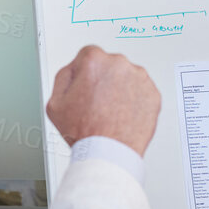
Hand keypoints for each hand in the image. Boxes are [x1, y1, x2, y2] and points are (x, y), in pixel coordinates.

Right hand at [45, 46, 160, 155]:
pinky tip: (123, 114)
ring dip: (120, 88)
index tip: (86, 86)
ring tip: (111, 111)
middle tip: (97, 103)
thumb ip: (65, 76)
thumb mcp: (55, 101)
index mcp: (94, 61)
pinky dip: (135, 100)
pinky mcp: (153, 94)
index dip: (84, 73)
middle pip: (109, 65)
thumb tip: (75, 68)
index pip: (88, 56)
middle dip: (104, 79)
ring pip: (127, 77)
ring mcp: (140, 78)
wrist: (108, 152)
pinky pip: (142, 92)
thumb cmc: (84, 131)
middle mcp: (119, 64)